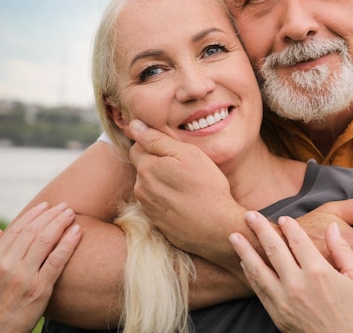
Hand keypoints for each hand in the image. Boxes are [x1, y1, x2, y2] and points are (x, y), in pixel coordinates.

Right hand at [0, 202, 81, 332]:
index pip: (17, 230)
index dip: (33, 215)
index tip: (46, 205)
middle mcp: (7, 266)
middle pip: (33, 231)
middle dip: (51, 215)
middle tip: (65, 206)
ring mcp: (24, 276)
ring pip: (45, 241)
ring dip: (60, 223)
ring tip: (71, 214)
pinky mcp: (41, 288)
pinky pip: (57, 260)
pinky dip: (68, 243)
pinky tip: (77, 231)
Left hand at [128, 119, 246, 262]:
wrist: (218, 228)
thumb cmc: (207, 187)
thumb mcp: (187, 154)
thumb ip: (157, 139)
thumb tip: (134, 125)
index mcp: (146, 168)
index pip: (137, 146)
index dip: (154, 144)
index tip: (173, 150)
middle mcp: (141, 188)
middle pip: (143, 167)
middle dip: (157, 163)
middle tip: (184, 167)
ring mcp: (148, 207)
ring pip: (149, 185)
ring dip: (162, 182)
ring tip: (186, 186)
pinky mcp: (156, 222)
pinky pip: (156, 203)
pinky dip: (167, 199)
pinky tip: (184, 201)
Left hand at [229, 211, 352, 332]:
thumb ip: (342, 250)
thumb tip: (332, 227)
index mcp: (319, 271)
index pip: (297, 240)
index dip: (288, 226)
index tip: (283, 218)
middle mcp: (297, 284)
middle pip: (273, 249)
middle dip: (260, 229)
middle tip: (250, 215)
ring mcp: (284, 300)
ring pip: (258, 269)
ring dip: (244, 250)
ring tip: (233, 236)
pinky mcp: (277, 314)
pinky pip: (258, 289)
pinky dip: (249, 274)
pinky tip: (244, 262)